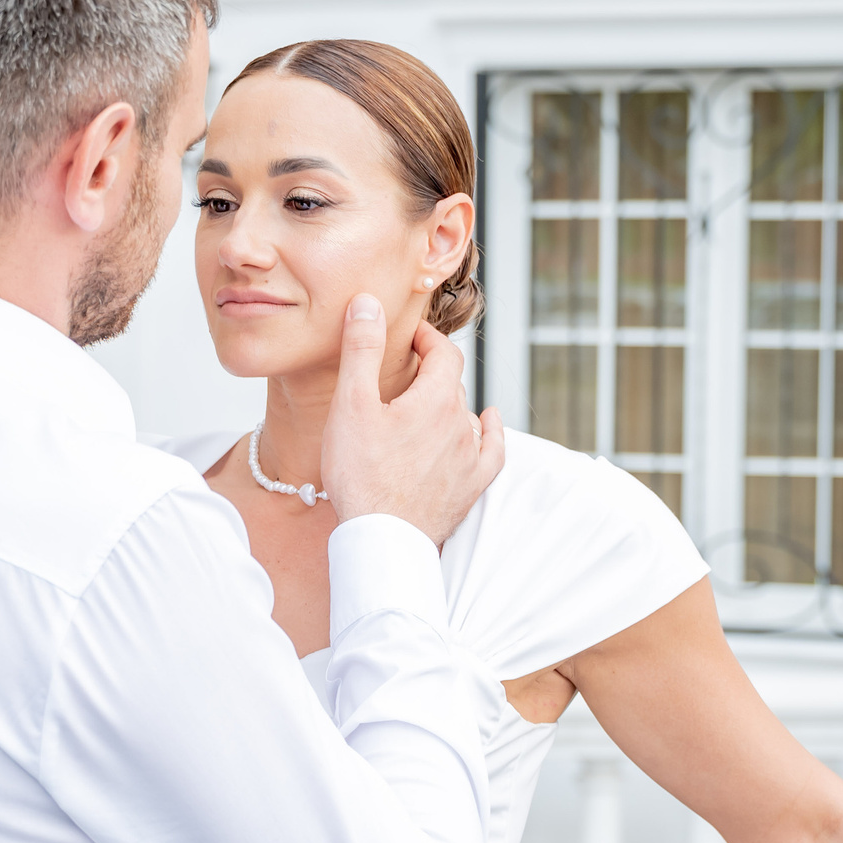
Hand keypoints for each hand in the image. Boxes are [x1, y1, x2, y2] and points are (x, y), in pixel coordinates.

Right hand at [321, 293, 505, 543]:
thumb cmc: (361, 475)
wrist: (383, 539)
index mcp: (436, 400)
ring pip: (464, 416)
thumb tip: (369, 303)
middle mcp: (461, 425)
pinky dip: (490, 433)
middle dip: (431, 370)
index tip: (407, 335)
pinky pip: (491, 452)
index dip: (426, 338)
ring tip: (423, 400)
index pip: (444, 352)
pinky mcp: (470, 487)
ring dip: (447, 402)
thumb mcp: (351, 404)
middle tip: (404, 368)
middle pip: (452, 384)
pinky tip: (489, 423)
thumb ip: (362, 350)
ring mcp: (470, 459)